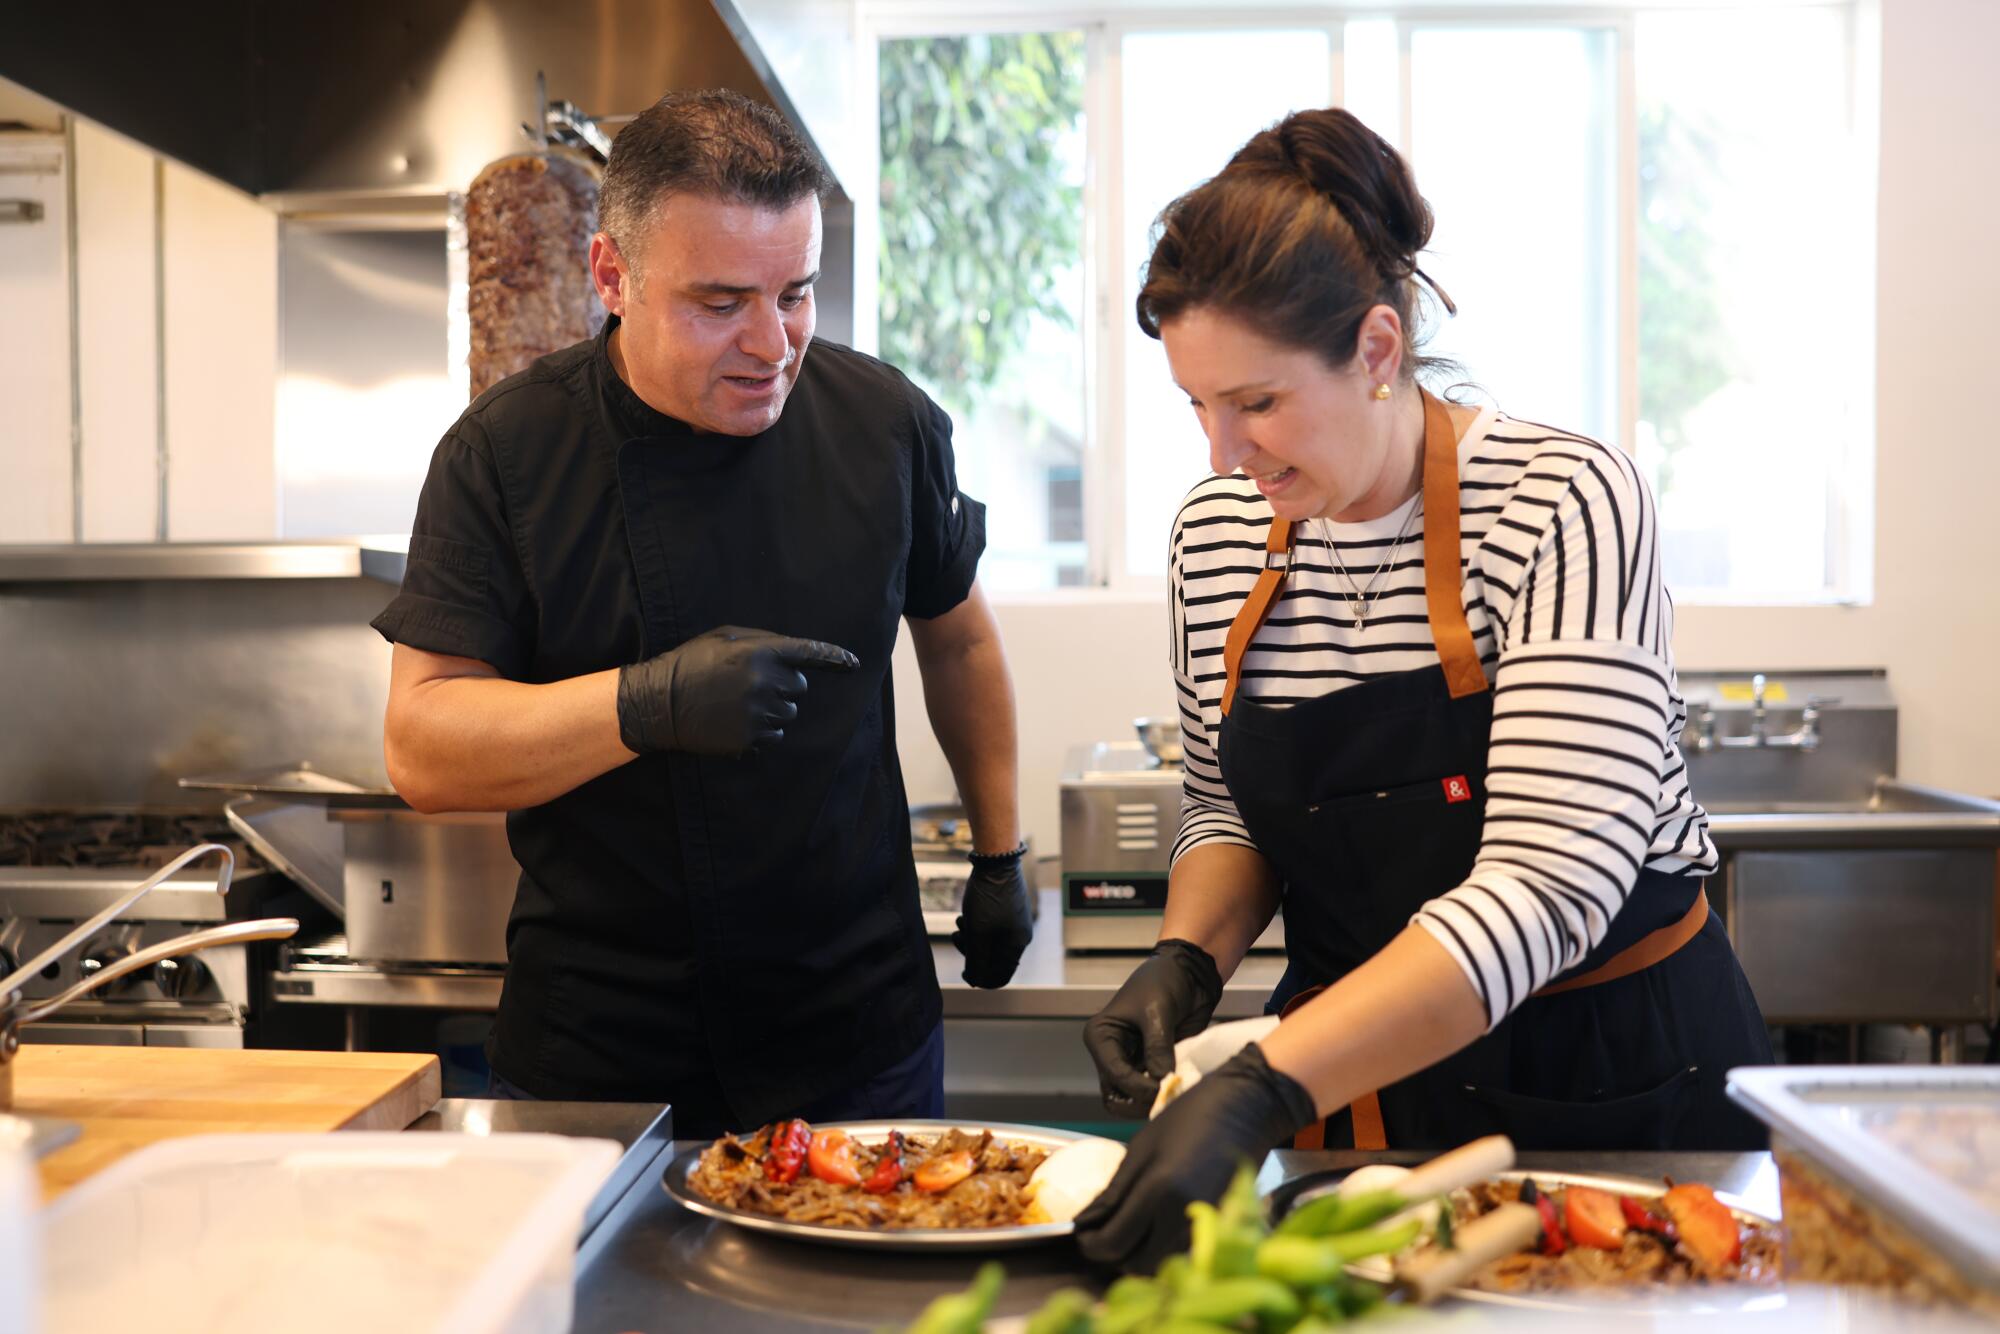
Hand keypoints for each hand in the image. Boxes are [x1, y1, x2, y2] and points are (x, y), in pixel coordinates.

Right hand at [615, 625, 856, 756]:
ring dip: (774, 709)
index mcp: (760, 653)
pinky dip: (763, 731)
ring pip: (789, 714)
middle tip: (752, 685)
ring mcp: (759, 713)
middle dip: (784, 686)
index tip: (853, 663)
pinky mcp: (751, 738)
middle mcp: (765, 682)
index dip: (834, 657)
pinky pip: (775, 736)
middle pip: (799, 688)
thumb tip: (796, 655)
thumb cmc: (692, 663)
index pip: (809, 653)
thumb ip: (762, 642)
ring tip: (740, 703)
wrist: (660, 702)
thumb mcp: (724, 638)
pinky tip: (736, 721)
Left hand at [953, 853, 1032, 987]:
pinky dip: (977, 925)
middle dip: (973, 953)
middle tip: (958, 939)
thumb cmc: (988, 896)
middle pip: (994, 959)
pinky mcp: (1008, 908)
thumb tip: (976, 981)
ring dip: (972, 938)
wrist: (996, 859)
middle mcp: (1020, 934)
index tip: (964, 970)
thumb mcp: (978, 933)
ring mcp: (1015, 920)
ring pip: (990, 941)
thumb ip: (977, 960)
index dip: (981, 978)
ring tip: (960, 923)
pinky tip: (966, 914)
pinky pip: (992, 926)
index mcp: (1017, 944)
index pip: (1001, 976)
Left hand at [1072, 1043, 1315, 1273]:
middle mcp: (1182, 1217)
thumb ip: (1112, 1192)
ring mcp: (1203, 1226)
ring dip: (1136, 1256)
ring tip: (1122, 1232)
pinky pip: (1179, 1252)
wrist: (1245, 1109)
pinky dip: (1160, 1250)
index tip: (1080, 1235)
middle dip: (1111, 1256)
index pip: (1114, 1242)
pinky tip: (1149, 1230)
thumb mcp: (1141, 1147)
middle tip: (1098, 1235)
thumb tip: (1084, 1222)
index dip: (1090, 1245)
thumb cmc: (1189, 1117)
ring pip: (1159, 1263)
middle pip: (1137, 1263)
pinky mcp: (1217, 1227)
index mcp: (1159, 1192)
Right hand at [1081, 939, 1222, 1117]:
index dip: (1138, 1087)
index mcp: (1101, 1036)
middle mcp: (1111, 1053)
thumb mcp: (1158, 1011)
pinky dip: (1164, 1092)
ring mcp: (1131, 1061)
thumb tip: (1163, 1080)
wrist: (1189, 972)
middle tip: (1166, 1096)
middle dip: (1139, 1101)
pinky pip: (1152, 1089)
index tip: (1164, 1087)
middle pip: (1116, 1094)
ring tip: (1174, 1092)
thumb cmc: (1164, 981)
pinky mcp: (1151, 1065)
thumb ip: (1158, 1048)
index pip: (1114, 1074)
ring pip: (1132, 1098)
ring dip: (1152, 1101)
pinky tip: (1181, 1086)